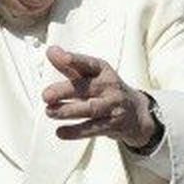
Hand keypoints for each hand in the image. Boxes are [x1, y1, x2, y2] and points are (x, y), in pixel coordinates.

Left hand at [41, 46, 156, 147]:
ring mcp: (113, 106)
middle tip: (46, 96)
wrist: (137, 114)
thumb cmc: (106, 90)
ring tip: (49, 112)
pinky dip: (76, 131)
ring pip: (90, 109)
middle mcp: (110, 87)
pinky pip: (92, 128)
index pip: (89, 64)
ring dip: (67, 111)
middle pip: (86, 88)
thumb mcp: (92, 75)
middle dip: (64, 91)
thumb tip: (50, 50)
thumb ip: (70, 66)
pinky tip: (60, 132)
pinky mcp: (113, 125)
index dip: (76, 60)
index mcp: (103, 71)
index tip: (64, 58)